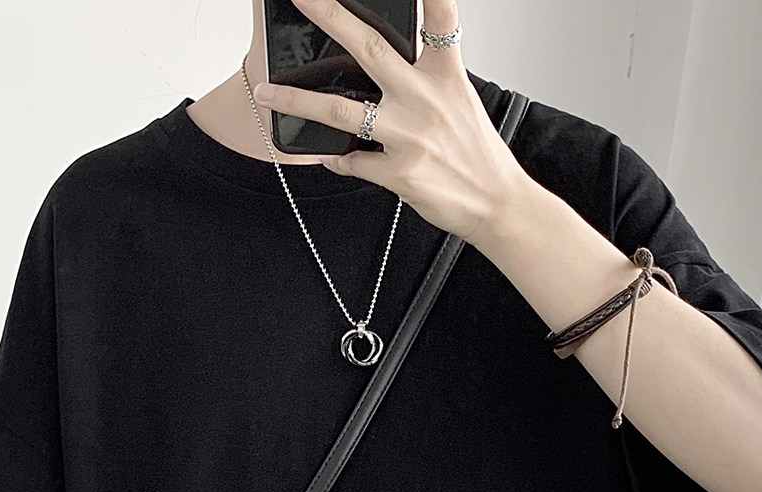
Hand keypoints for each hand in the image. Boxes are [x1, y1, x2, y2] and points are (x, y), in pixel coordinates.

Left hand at [251, 0, 530, 245]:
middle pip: (369, 47)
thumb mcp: (460, 100)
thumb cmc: (477, 154)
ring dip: (296, 100)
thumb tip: (383, 67)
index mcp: (446, 74)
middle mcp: (426, 98)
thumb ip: (425, 77)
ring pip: (339, 110)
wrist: (497, 203)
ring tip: (265, 93)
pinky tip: (327, 155)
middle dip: (330, 17)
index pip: (438, 18)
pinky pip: (351, 161)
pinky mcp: (399, 172)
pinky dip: (335, 158)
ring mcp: (409, 136)